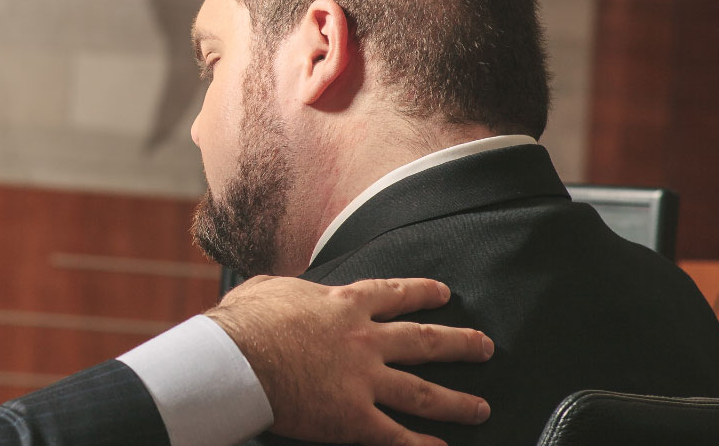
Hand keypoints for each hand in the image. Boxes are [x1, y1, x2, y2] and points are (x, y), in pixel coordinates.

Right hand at [205, 276, 494, 445]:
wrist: (234, 360)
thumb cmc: (241, 324)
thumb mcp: (267, 289)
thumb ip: (286, 289)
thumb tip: (277, 288)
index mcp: (343, 305)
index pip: (393, 294)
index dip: (422, 293)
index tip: (443, 294)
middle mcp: (364, 340)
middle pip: (424, 341)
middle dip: (459, 344)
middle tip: (484, 346)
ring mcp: (363, 380)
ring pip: (423, 392)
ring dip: (457, 402)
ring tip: (480, 408)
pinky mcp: (353, 418)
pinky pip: (395, 436)